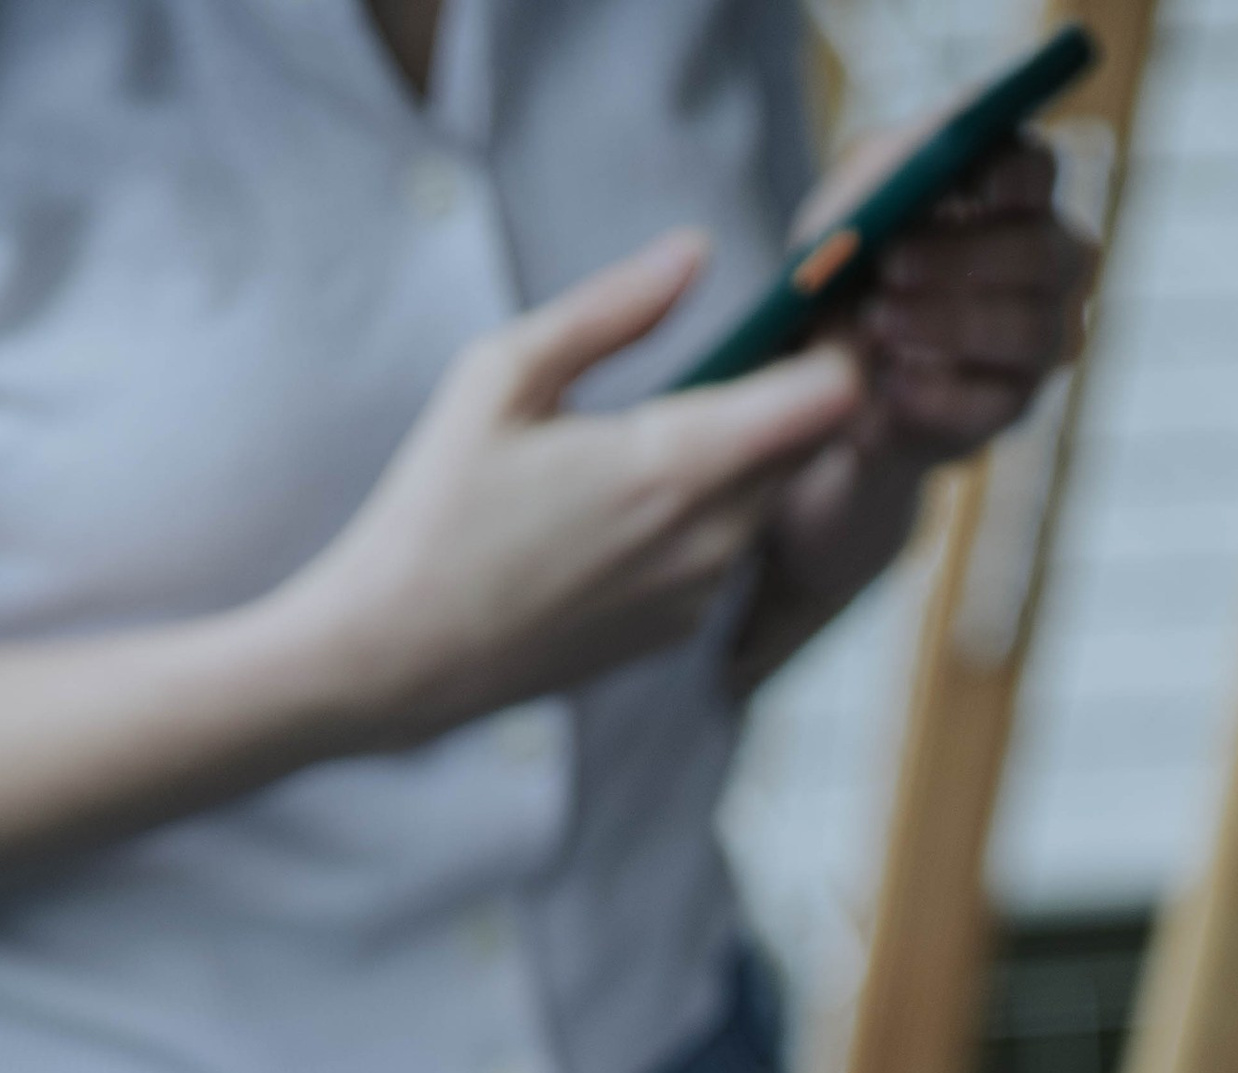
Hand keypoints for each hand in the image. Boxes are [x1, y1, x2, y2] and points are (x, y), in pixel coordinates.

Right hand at [285, 232, 864, 749]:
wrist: (403, 657)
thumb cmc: (438, 507)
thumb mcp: (504, 373)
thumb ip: (612, 309)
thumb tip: (696, 250)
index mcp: (679, 464)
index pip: (830, 397)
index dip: (833, 342)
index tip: (804, 308)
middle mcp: (712, 538)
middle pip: (808, 446)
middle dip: (788, 393)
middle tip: (736, 348)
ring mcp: (702, 594)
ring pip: (768, 500)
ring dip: (742, 458)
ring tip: (662, 425)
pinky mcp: (680, 632)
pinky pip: (724, 551)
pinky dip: (705, 514)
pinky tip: (627, 503)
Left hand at [809, 131, 1094, 464]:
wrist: (838, 369)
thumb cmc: (857, 265)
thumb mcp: (855, 212)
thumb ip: (881, 186)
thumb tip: (904, 180)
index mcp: (1013, 195)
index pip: (1035, 169)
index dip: (1012, 173)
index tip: (974, 184)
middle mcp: (1050, 264)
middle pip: (1038, 252)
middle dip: (961, 256)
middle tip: (891, 264)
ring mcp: (1045, 337)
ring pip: (1027, 329)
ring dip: (947, 322)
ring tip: (877, 321)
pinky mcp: (1017, 403)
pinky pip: (996, 399)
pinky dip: (938, 391)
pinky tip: (890, 382)